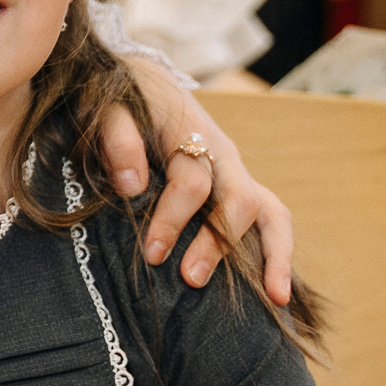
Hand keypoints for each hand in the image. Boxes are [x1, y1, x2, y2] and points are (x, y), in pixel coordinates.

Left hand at [103, 63, 295, 304]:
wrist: (142, 84)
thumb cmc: (120, 101)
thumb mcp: (107, 108)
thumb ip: (117, 139)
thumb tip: (132, 186)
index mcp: (191, 134)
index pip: (193, 181)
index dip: (173, 218)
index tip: (153, 253)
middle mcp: (223, 156)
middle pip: (239, 200)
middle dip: (219, 242)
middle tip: (191, 279)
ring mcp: (236, 174)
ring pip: (271, 211)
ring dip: (276, 256)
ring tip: (276, 300)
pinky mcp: (239, 190)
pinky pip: (271, 221)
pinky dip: (279, 255)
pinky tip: (276, 295)